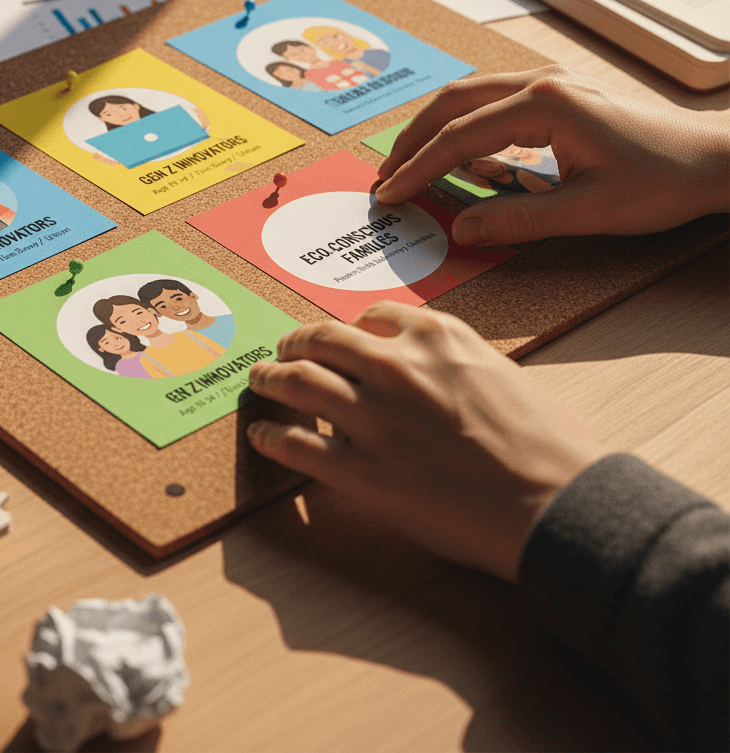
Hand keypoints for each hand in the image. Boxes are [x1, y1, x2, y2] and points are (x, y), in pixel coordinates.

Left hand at [247, 302, 602, 581]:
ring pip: (296, 382)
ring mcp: (374, 417)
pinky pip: (296, 445)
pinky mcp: (361, 470)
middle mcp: (396, 366)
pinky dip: (270, 437)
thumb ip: (450, 360)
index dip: (345, 326)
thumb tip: (419, 365)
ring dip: (269, 378)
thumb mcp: (499, 372)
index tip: (336, 337)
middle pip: (321, 340)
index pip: (370, 315)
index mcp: (434, 337)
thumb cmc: (545, 444)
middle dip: (294, 343)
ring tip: (259, 381)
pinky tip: (261, 437)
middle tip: (283, 351)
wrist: (559, 504)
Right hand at [374, 66, 728, 245]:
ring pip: (470, 96)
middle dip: (412, 139)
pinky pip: (494, 104)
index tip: (390, 195)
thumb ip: (518, 222)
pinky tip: (463, 158)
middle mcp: (542, 83)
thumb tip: (461, 230)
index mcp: (545, 105)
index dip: (418, 169)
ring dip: (435, 128)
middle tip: (386, 176)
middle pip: (453, 101)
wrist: (715, 157)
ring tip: (411, 165)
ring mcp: (551, 84)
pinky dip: (465, 128)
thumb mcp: (588, 211)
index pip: (459, 137)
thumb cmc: (663, 180)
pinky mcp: (560, 96)